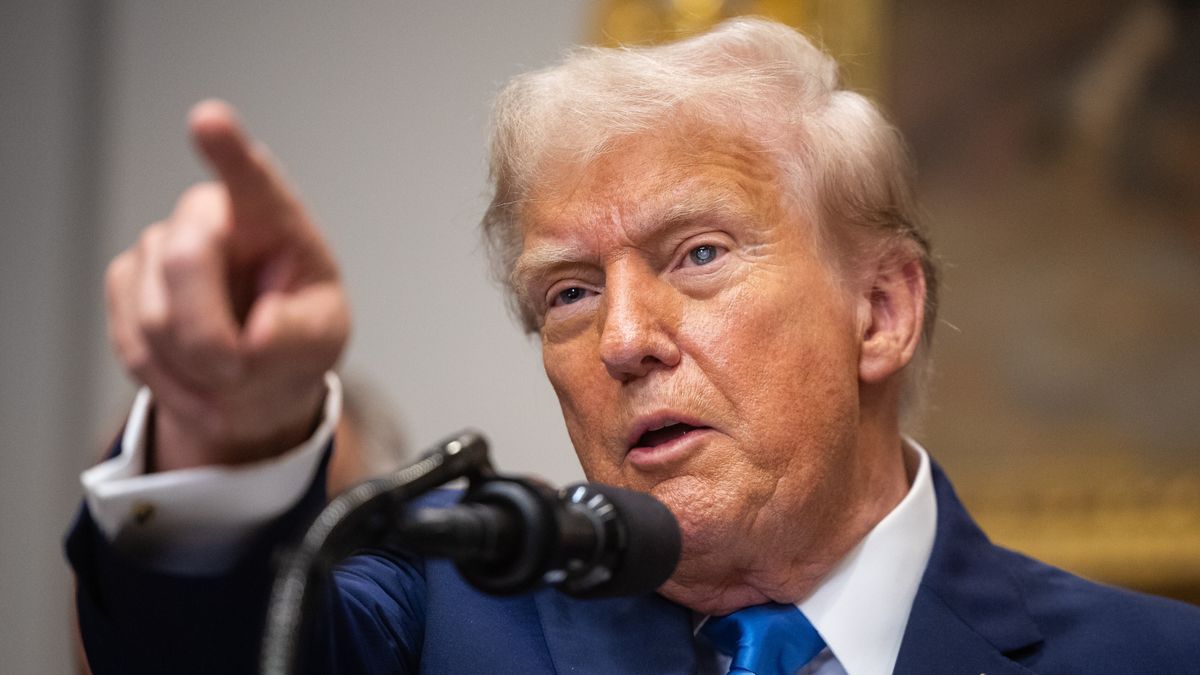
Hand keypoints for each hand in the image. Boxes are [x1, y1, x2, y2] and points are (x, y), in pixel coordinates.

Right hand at [105, 100, 349, 470]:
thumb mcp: (322, 337)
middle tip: (239, 370)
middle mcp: (208, 216)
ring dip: (197, 369)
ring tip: (231, 377)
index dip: (227, 149)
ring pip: (156, 318)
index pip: (250, 177)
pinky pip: (136, 347)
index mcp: (270, 216)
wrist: (255, 367)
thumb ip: (297, 333)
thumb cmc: (296, 332)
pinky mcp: (125, 284)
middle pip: (187, 263)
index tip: (210, 120)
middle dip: (211, 336)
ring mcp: (159, 246)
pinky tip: (200, 385)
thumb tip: (253, 337)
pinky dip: (173, 383)